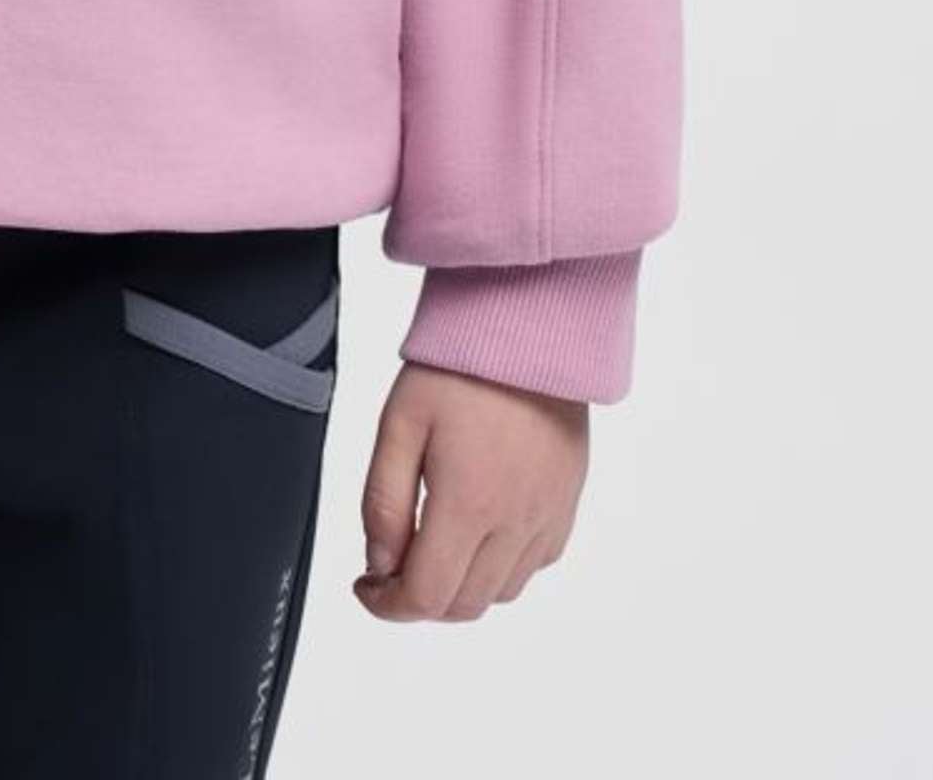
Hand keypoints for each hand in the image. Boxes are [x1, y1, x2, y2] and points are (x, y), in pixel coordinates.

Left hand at [351, 360, 587, 622]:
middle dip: (420, 598)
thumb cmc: (460, 366)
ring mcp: (547, 517)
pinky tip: (478, 529)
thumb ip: (384, 502)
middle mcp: (515, 523)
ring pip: (500, 592)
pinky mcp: (566, 504)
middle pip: (464, 604)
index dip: (387, 606)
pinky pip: (534, 564)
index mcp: (468, 505)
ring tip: (433, 542)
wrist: (529, 327)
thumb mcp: (400, 424)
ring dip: (461, 585)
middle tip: (392, 564)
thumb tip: (380, 565)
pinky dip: (501, 567)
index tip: (366, 587)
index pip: (426, 597)